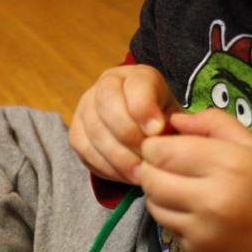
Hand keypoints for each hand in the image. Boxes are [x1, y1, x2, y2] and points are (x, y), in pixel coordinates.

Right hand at [69, 64, 180, 183]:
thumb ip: (171, 123)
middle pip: (107, 103)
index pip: (134, 85)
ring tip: (139, 174)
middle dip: (128, 134)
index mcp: (137, 76)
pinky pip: (84, 149)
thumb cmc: (163, 125)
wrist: (144, 134)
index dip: (144, 108)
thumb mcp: (175, 119)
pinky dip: (105, 166)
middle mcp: (107, 84)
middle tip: (147, 159)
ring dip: (118, 156)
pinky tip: (124, 175)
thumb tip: (157, 133)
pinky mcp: (76, 132)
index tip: (157, 130)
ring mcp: (86, 106)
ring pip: (94, 129)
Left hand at [139, 109, 251, 251]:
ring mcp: (202, 230)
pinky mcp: (197, 251)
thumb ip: (213, 123)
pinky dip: (172, 215)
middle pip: (151, 179)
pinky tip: (192, 210)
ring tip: (179, 186)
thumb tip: (173, 120)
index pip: (162, 152)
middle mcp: (212, 200)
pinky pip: (167, 227)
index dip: (153, 146)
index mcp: (228, 165)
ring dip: (158, 192)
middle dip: (150, 168)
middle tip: (164, 165)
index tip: (161, 145)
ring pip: (154, 205)